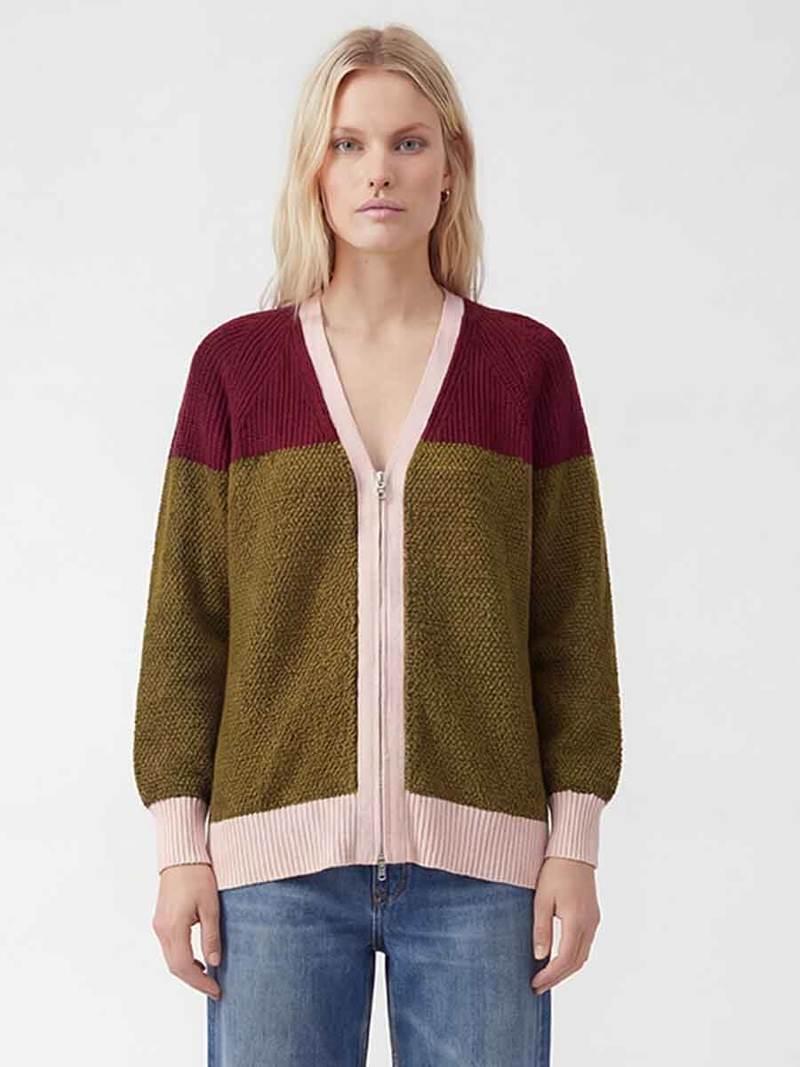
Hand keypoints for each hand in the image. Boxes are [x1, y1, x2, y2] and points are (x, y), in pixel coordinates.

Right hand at [152, 863, 222, 998]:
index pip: (184, 966)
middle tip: (214, 988)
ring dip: (187, 970)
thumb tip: (214, 962)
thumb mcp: (210, 907)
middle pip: (175, 967)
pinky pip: (169, 947)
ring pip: (171, 958)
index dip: (200, 982)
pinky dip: (182, 958)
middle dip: (194, 981)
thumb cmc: (197, 876)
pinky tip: (197, 958)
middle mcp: (162, 930)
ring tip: (208, 975)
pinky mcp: (161, 920)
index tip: (216, 990)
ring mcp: (159, 925)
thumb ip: (211, 936)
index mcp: (174, 928)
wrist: (181, 855)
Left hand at [530, 856, 600, 994]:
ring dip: (565, 969)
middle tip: (537, 987)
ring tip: (545, 977)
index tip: (534, 984)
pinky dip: (572, 957)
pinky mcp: (593, 916)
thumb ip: (541, 928)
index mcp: (576, 921)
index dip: (550, 975)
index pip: (565, 959)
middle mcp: (589, 924)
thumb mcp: (542, 899)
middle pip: (576, 962)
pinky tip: (558, 958)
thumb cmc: (554, 871)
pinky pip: (584, 944)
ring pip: (582, 955)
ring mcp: (594, 921)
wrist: (574, 851)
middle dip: (557, 977)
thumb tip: (540, 957)